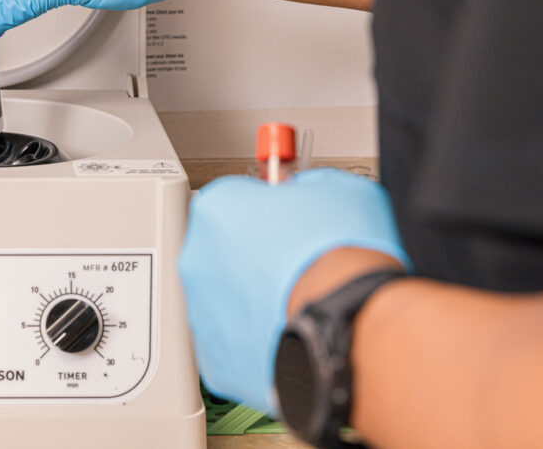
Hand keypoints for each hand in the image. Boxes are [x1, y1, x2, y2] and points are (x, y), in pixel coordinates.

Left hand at [177, 169, 409, 413]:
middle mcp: (197, 259)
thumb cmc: (339, 257)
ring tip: (296, 298)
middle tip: (294, 261)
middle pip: (223, 249)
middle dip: (255, 254)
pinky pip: (236, 341)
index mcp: (216, 209)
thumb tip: (305, 191)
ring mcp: (202, 311)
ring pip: (226, 298)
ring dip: (254, 296)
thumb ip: (305, 185)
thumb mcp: (335, 188)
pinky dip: (257, 337)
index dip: (266, 208)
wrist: (345, 321)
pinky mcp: (216, 358)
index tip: (283, 218)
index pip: (234, 198)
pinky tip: (288, 329)